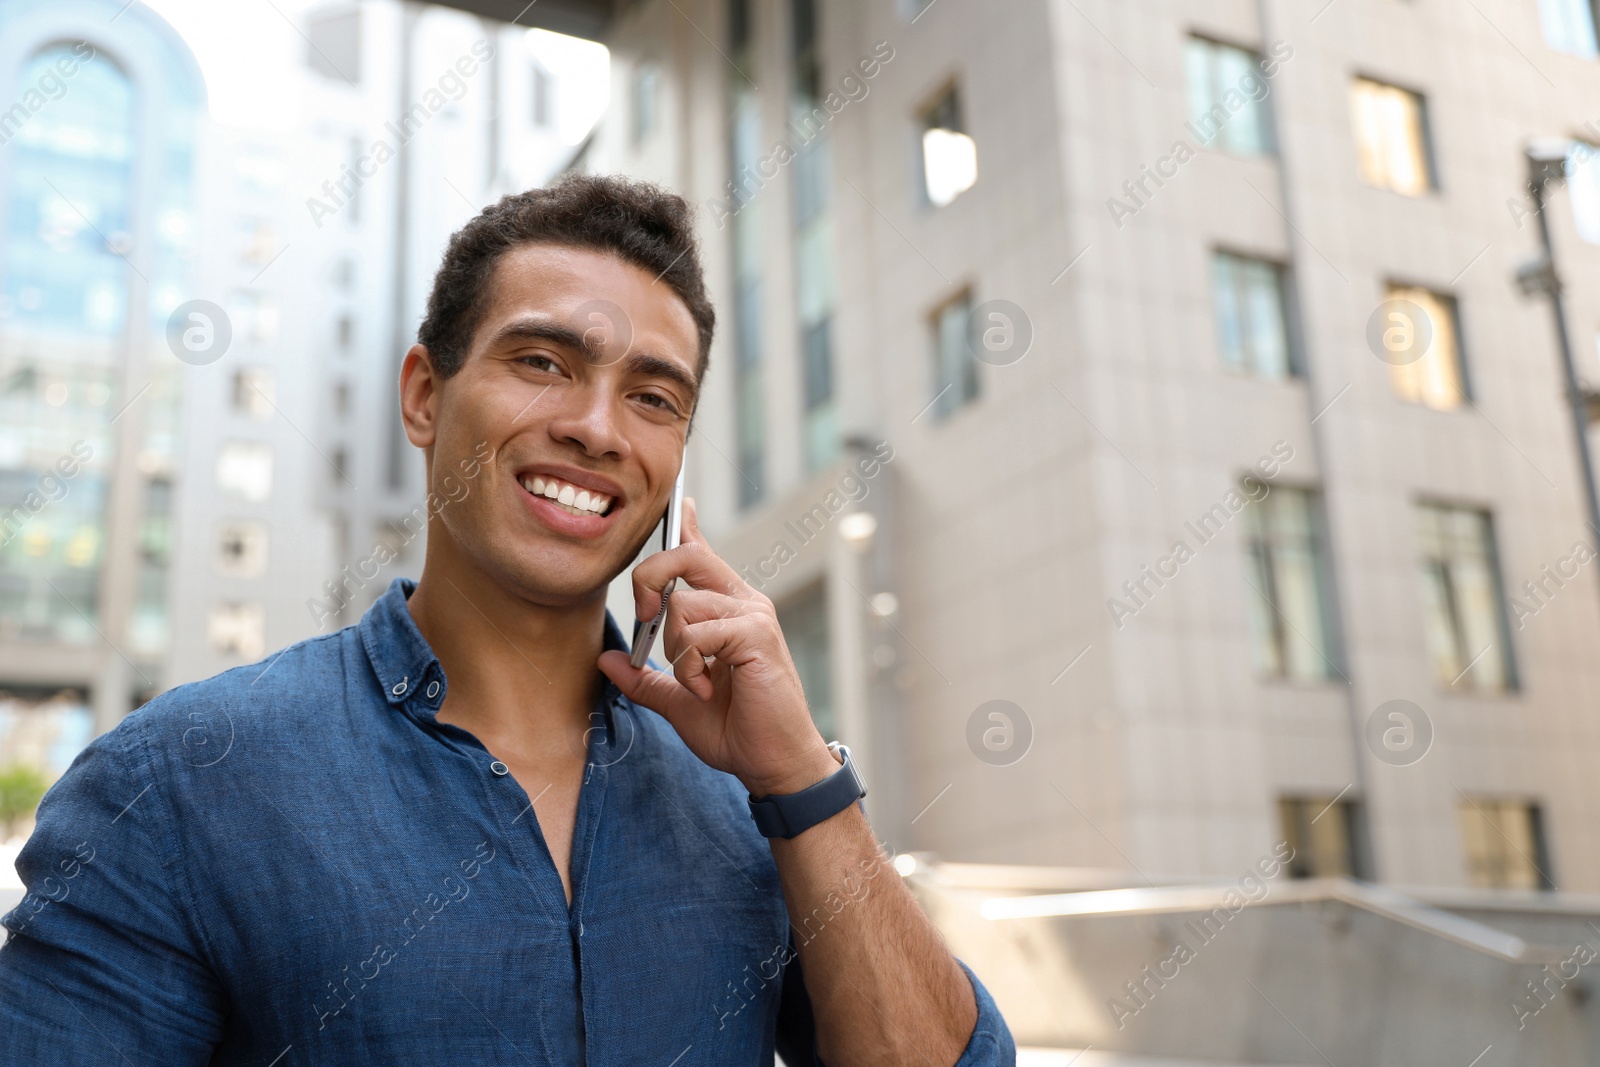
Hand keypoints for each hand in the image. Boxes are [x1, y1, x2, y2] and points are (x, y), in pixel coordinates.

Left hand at [597, 497, 838, 796]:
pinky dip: (690, 665)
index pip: (704, 555)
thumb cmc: (737, 732)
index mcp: (729, 610)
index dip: (688, 527)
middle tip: (645, 615)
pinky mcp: (757, 634)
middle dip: (651, 577)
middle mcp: (744, 602)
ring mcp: (754, 615)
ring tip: (697, 684)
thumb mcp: (678, 701)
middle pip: (686, 556)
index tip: (682, 504)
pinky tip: (707, 688)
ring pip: (683, 603)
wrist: (774, 763)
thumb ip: (645, 679)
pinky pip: (699, 632)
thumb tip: (606, 660)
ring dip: (675, 650)